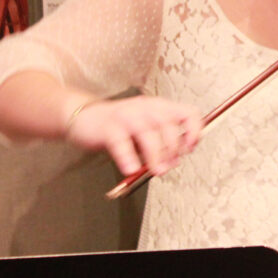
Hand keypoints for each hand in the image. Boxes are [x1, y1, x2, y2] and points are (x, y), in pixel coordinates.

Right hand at [64, 95, 202, 175]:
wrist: (83, 117)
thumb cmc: (119, 126)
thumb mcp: (146, 131)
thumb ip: (162, 142)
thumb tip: (176, 160)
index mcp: (160, 107)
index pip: (188, 113)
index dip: (194, 131)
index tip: (190, 149)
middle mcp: (146, 107)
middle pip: (169, 125)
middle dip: (173, 149)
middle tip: (169, 166)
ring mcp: (127, 115)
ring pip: (148, 134)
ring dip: (156, 155)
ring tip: (157, 171)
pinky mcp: (108, 127)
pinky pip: (121, 142)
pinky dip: (128, 157)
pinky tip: (131, 169)